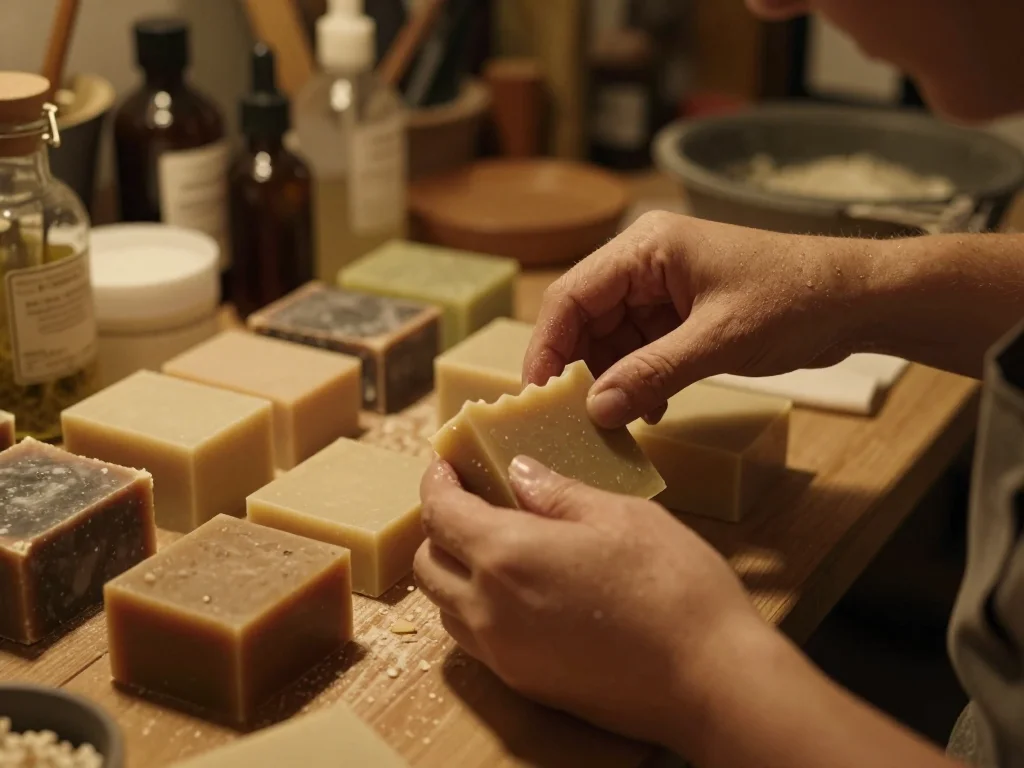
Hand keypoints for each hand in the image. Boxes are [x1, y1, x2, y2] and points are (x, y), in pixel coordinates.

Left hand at [413, 454, 772, 751]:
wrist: (709, 680)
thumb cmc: (673, 588)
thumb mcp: (620, 515)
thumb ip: (558, 493)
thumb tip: (520, 473)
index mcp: (506, 555)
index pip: (440, 513)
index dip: (436, 483)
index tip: (446, 465)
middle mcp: (489, 609)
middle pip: (428, 563)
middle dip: (439, 525)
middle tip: (470, 499)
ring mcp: (503, 653)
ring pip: (444, 605)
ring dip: (452, 569)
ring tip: (491, 543)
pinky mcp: (524, 682)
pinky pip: (473, 639)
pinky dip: (473, 606)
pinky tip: (515, 589)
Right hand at [524, 212, 879, 427]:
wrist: (856, 298)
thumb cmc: (794, 299)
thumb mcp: (719, 340)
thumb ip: (653, 374)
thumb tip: (597, 411)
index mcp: (646, 249)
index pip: (572, 296)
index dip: (547, 346)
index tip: (538, 394)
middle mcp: (645, 265)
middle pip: (585, 319)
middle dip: (580, 369)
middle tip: (574, 418)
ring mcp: (662, 290)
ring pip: (611, 340)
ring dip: (612, 381)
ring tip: (617, 421)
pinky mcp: (679, 315)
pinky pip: (640, 350)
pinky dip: (639, 380)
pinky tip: (651, 408)